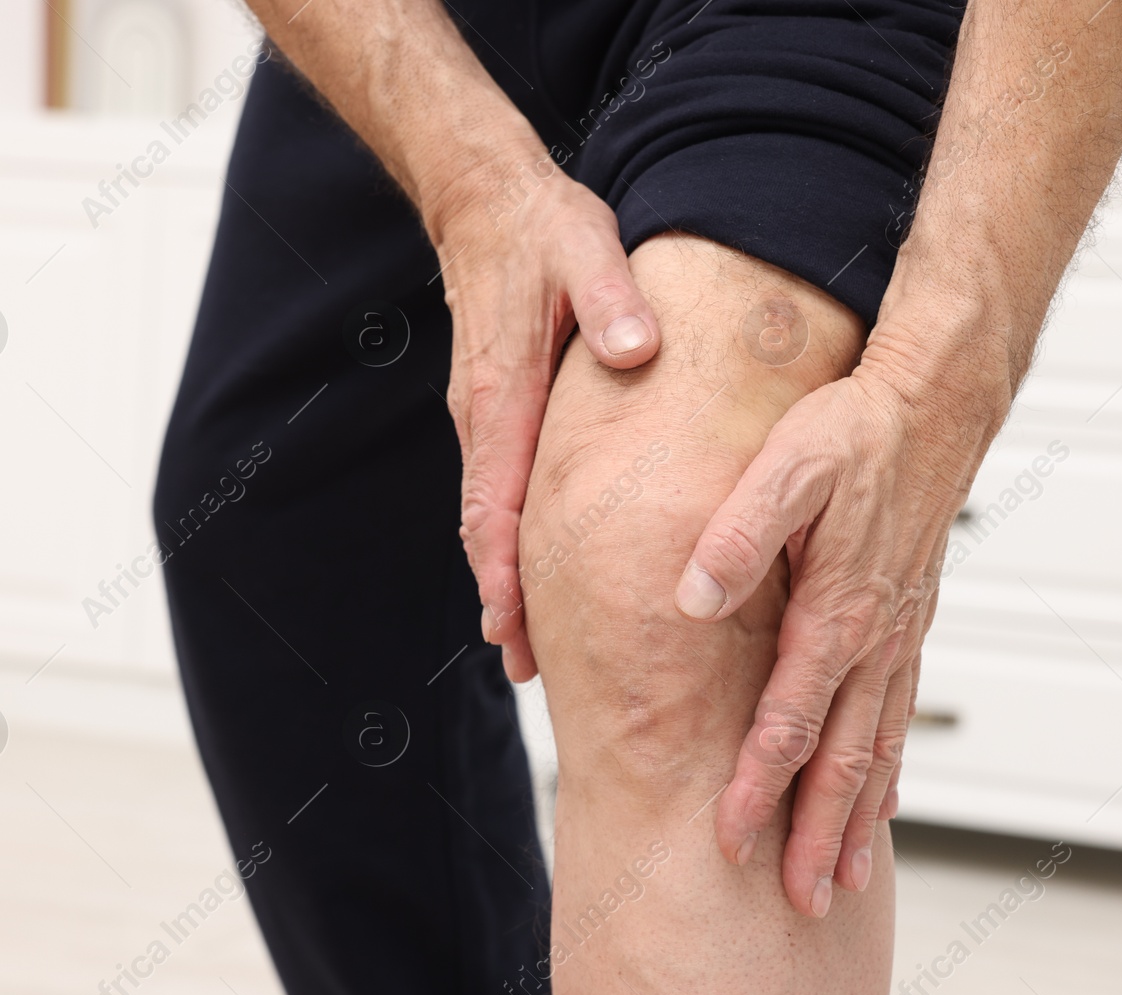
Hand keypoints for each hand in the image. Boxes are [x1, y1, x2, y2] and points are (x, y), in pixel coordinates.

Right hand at [435, 165, 660, 681]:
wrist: (487, 201)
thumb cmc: (542, 231)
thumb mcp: (586, 250)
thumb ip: (613, 301)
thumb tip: (638, 352)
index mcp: (502, 392)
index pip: (493, 498)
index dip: (502, 567)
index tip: (511, 624)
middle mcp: (482, 417)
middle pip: (482, 527)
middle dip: (501, 598)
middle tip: (525, 665)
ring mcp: (482, 418)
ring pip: (485, 515)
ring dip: (502, 577)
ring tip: (524, 643)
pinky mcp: (493, 412)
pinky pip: (494, 490)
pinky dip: (504, 540)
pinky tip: (530, 571)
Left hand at [672, 315, 1002, 916]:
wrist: (935, 404)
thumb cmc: (856, 428)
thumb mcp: (788, 464)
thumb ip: (741, 532)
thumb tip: (692, 595)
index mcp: (839, 608)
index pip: (792, 719)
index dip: (760, 784)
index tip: (731, 838)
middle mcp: (875, 636)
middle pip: (843, 758)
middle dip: (815, 834)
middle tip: (797, 901)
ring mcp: (898, 636)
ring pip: (877, 749)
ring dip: (857, 820)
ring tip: (840, 880)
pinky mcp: (908, 624)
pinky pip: (899, 715)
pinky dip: (887, 769)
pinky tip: (880, 802)